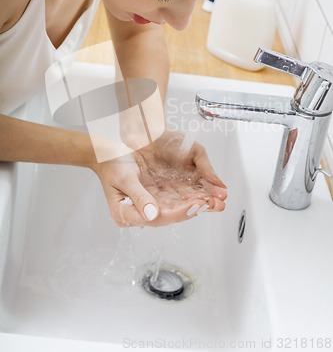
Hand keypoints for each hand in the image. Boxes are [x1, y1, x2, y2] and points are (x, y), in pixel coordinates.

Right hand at [90, 131, 226, 226]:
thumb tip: (152, 215)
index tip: (195, 206)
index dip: (178, 213)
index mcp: (125, 213)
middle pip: (168, 216)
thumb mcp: (124, 178)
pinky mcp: (153, 197)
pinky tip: (203, 195)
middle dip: (192, 209)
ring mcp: (146, 206)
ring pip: (174, 209)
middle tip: (212, 204)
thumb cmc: (112, 164)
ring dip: (194, 205)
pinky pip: (173, 200)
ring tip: (213, 201)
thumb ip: (139, 197)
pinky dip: (188, 197)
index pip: (157, 218)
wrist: (107, 153)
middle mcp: (137, 214)